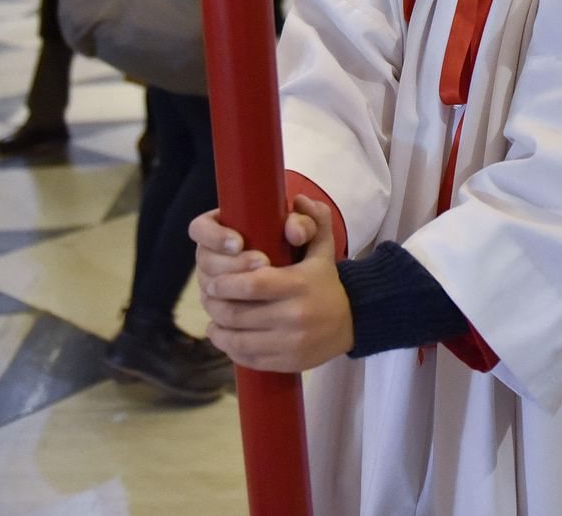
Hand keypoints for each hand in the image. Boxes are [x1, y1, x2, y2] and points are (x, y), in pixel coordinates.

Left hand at [192, 197, 353, 372]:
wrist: (353, 321)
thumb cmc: (327, 283)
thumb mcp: (323, 250)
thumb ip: (312, 222)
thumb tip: (298, 198)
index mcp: (299, 285)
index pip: (250, 285)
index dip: (224, 284)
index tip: (213, 281)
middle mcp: (294, 315)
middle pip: (237, 313)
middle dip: (215, 305)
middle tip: (208, 296)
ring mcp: (291, 342)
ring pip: (238, 340)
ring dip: (218, 328)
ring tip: (214, 318)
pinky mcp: (288, 362)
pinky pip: (248, 358)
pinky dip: (230, 348)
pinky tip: (225, 336)